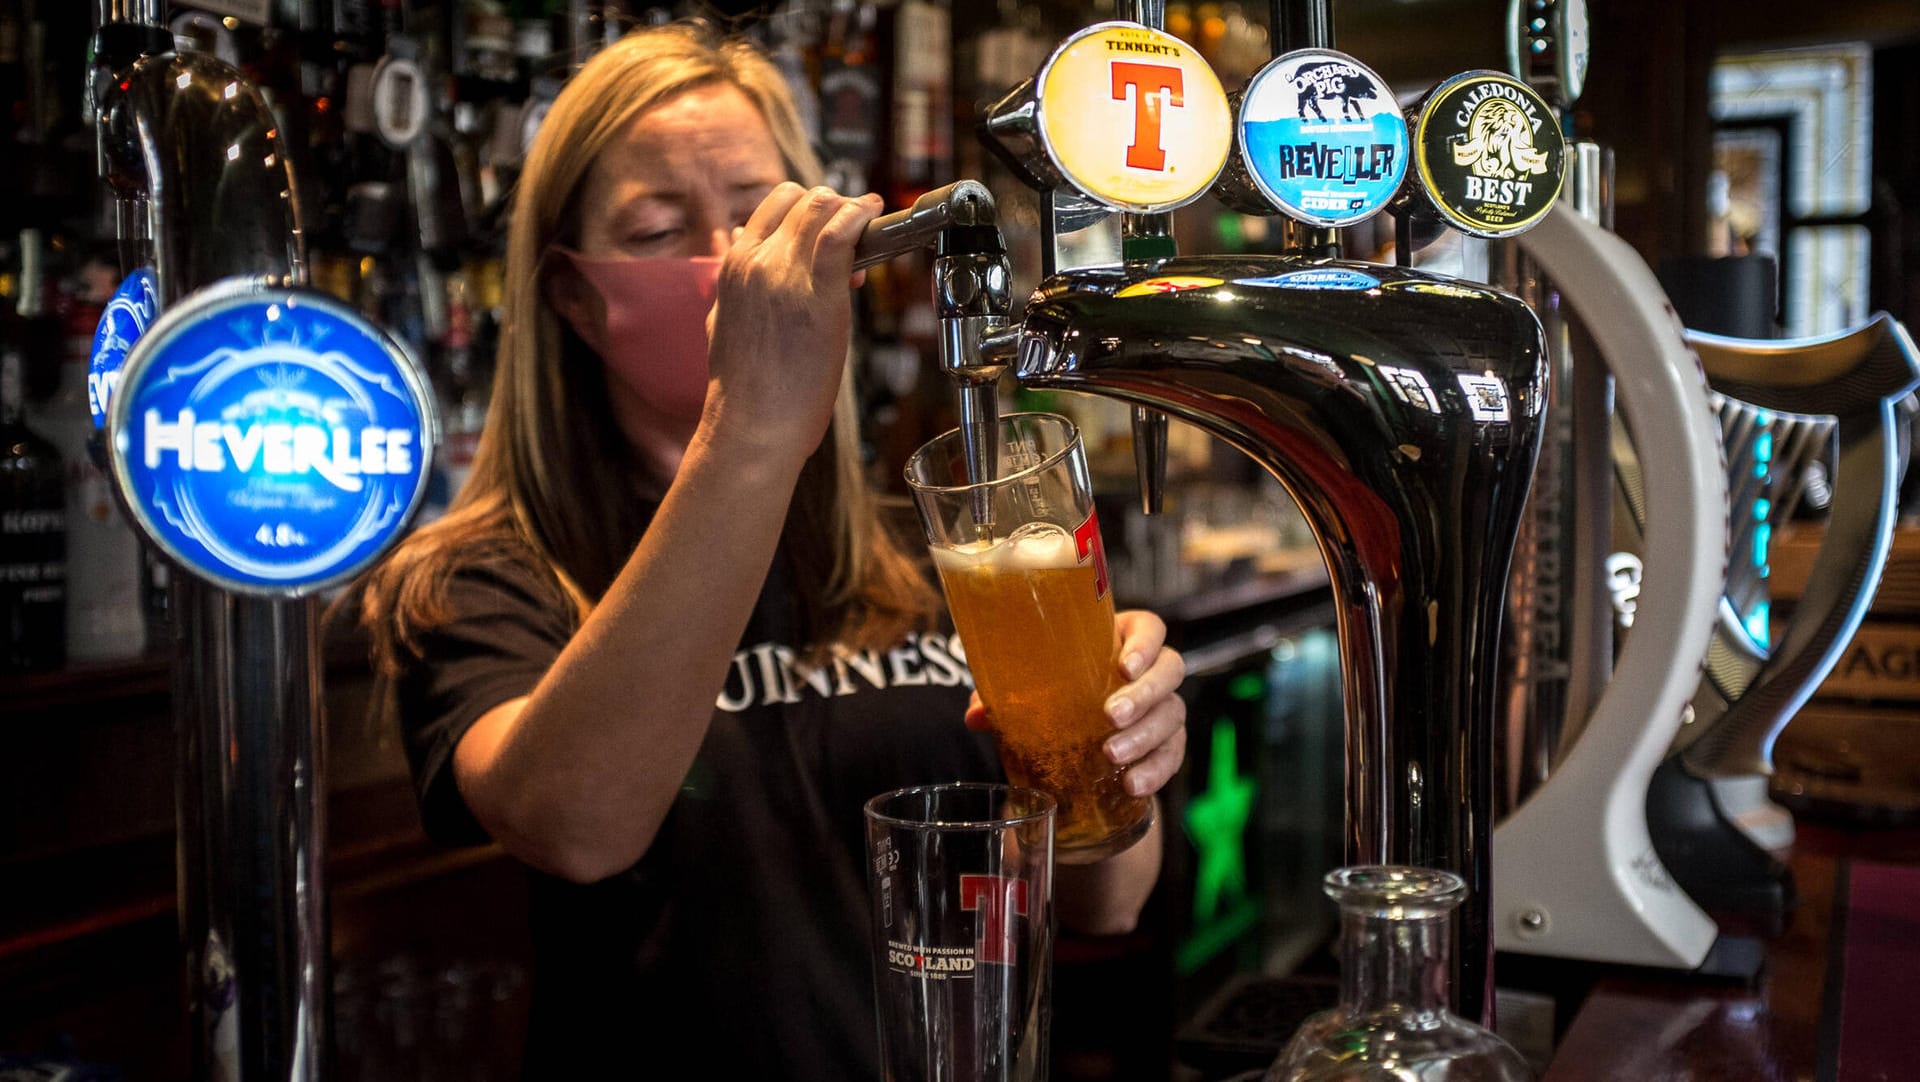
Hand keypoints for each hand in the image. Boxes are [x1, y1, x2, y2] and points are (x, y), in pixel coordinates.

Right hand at [702, 182, 884, 456]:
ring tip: (869, 221)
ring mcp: (785, 276)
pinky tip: (875, 218)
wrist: (752, 424)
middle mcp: (756, 262)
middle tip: (854, 229)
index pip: (773, 205)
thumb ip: (734, 283)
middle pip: (801, 200)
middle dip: (833, 207)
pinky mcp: (819, 295)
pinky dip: (861, 218)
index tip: (826, 224)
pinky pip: (841, 235)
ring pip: (822, 208)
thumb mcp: (722, 320)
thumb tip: (730, 248)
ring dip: (852, 209)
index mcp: (733, 266)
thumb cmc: (745, 387)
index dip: (806, 207)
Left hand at [965, 609, 1187, 796]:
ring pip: (1173, 714)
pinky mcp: (1167, 745)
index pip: (1149, 629)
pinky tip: (1132, 784)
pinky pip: (1173, 754)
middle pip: (1170, 670)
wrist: (1074, 742)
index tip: (1123, 666)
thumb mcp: (1031, 691)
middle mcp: (1150, 672)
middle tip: (1111, 715)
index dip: (1144, 644)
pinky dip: (1156, 771)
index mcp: (1119, 642)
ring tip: (1112, 755)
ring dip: (1146, 736)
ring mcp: (1163, 708)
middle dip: (1144, 694)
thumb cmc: (1057, 697)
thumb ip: (1004, 698)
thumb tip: (975, 716)